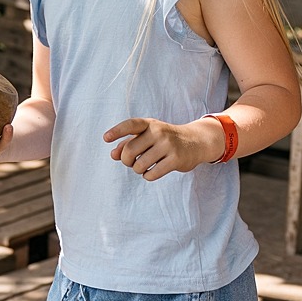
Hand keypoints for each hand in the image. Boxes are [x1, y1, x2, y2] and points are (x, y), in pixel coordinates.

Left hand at [103, 118, 217, 180]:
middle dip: (126, 160)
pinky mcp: (176, 159)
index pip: (130, 125)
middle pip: (129, 151)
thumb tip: (113, 155)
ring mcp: (168, 145)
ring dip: (138, 170)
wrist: (196, 142)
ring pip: (139, 165)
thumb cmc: (165, 139)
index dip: (117, 131)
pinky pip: (151, 174)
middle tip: (131, 162)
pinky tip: (152, 171)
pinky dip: (148, 176)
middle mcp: (159, 132)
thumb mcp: (148, 136)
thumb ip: (129, 143)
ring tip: (144, 167)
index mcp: (150, 124)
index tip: (105, 138)